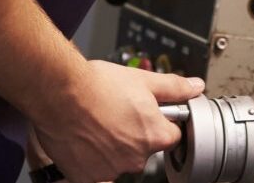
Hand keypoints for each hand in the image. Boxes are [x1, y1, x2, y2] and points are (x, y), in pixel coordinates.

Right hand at [29, 60, 202, 181]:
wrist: (58, 93)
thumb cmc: (96, 86)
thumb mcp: (142, 79)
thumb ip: (173, 87)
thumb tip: (195, 87)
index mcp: (154, 136)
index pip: (171, 136)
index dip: (159, 121)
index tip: (145, 113)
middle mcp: (136, 158)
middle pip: (143, 149)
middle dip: (132, 134)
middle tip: (115, 114)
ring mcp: (111, 170)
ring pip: (119, 160)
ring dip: (111, 147)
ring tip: (95, 124)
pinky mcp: (88, 178)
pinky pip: (96, 172)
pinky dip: (91, 160)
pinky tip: (84, 139)